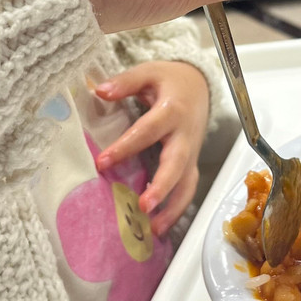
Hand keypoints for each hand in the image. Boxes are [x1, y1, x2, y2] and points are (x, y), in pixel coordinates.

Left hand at [93, 61, 208, 235]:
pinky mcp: (192, 163)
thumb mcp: (149, 72)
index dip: (126, 147)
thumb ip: (126, 81)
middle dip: (162, 186)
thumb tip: (100, 90)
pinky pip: (188, 189)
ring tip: (154, 228)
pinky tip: (160, 228)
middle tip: (143, 205)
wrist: (200, 86)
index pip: (147, 131)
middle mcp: (185, 135)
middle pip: (176, 163)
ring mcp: (191, 152)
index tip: (102, 163)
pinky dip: (177, 210)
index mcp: (172, 110)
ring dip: (172, 207)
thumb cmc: (170, 81)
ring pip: (187, 183)